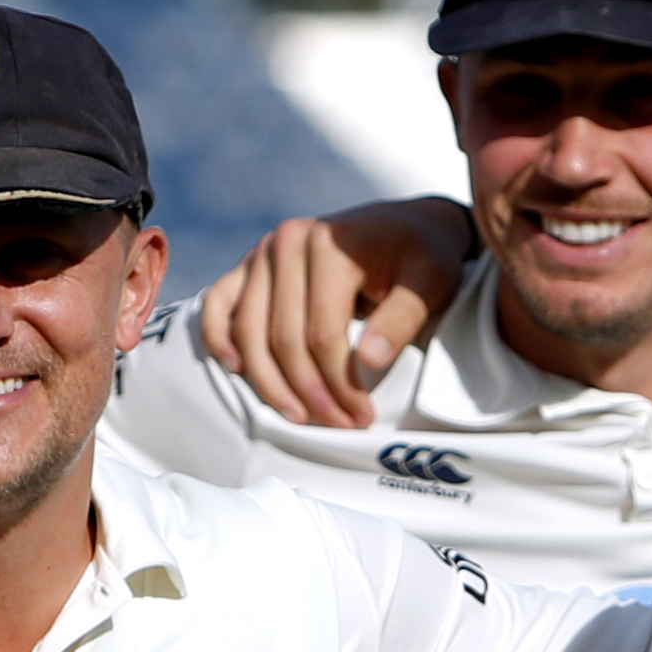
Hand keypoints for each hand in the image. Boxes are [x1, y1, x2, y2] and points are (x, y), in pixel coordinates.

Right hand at [194, 196, 478, 426]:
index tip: (362, 416)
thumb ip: (403, 317)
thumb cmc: (422, 256)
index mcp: (329, 245)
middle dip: (309, 391)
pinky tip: (236, 369)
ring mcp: (262, 253)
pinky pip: (219, 304)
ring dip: (268, 382)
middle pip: (283, 338)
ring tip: (298, 416)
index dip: (339, 383)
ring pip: (248, 332)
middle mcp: (287, 243)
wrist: (406, 226)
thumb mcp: (431, 280)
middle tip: (339, 424)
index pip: (322, 333)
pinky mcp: (249, 265)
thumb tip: (368, 360)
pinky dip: (220, 338)